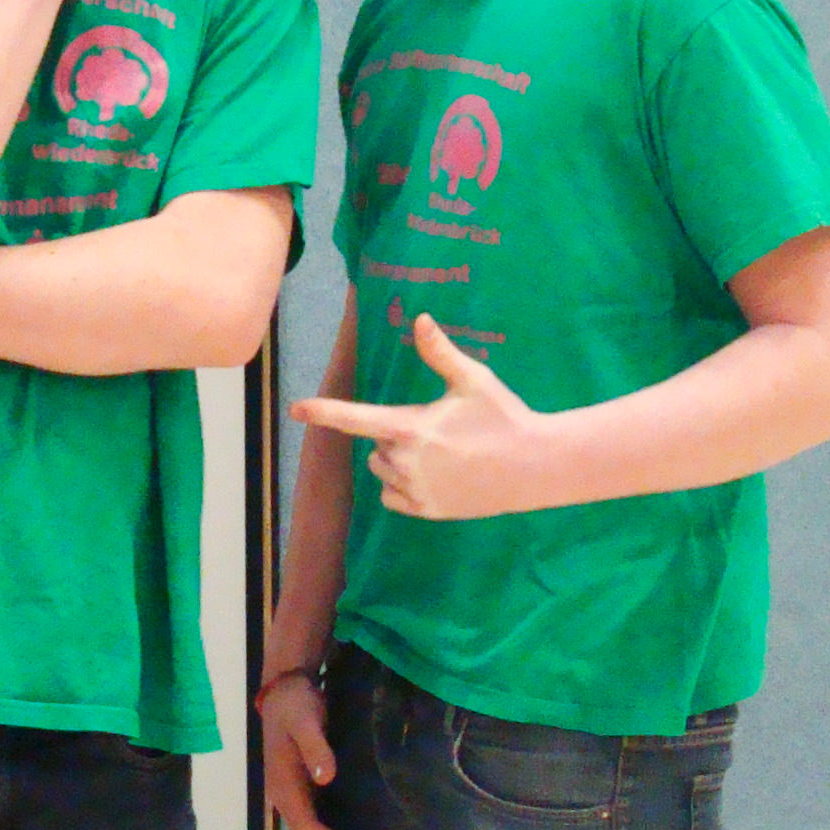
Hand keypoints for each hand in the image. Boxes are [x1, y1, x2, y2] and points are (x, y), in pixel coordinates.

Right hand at [261, 674, 372, 829]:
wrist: (283, 691)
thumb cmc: (297, 706)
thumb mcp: (306, 721)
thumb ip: (316, 748)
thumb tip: (325, 779)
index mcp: (284, 785)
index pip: (307, 826)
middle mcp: (283, 797)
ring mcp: (288, 795)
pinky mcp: (297, 790)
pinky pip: (310, 826)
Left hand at [291, 312, 542, 519]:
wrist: (534, 467)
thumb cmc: (503, 417)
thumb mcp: (473, 380)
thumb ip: (440, 352)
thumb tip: (421, 320)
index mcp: (410, 427)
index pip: (354, 418)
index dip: (323, 411)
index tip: (295, 409)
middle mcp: (405, 462)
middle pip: (375, 443)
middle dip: (393, 432)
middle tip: (436, 426)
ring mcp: (414, 490)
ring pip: (381, 470)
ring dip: (395, 459)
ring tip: (440, 452)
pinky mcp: (426, 510)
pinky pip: (392, 496)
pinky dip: (402, 485)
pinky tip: (435, 475)